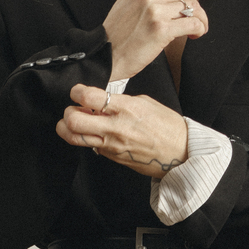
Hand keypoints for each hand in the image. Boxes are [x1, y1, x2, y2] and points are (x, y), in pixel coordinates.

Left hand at [56, 85, 188, 179]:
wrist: (180, 153)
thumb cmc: (168, 127)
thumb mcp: (145, 103)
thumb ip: (120, 101)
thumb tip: (102, 101)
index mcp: (126, 108)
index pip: (89, 97)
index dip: (77, 92)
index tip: (78, 92)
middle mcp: (116, 128)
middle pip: (74, 121)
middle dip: (68, 112)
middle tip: (74, 108)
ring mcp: (112, 145)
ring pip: (75, 138)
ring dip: (68, 128)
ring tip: (74, 122)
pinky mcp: (112, 157)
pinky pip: (90, 147)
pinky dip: (86, 138)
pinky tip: (93, 132)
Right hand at [102, 0, 207, 80]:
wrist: (104, 54)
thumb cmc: (117, 30)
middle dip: (197, 7)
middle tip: (196, 18)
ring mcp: (154, 11)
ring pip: (192, 9)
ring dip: (200, 20)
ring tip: (196, 30)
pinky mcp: (161, 30)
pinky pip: (192, 24)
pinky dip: (199, 29)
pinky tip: (194, 35)